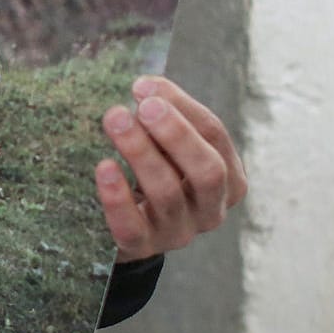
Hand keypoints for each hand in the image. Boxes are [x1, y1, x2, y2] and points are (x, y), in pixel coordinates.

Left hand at [96, 76, 246, 261]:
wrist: (130, 227)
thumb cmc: (156, 174)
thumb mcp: (169, 147)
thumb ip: (164, 118)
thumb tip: (146, 87)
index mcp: (229, 178)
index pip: (215, 136)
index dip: (182, 107)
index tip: (144, 86)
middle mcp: (211, 209)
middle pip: (207, 171)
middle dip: (176, 134)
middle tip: (144, 106)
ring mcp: (179, 232)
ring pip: (167, 193)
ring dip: (141, 153)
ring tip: (115, 120)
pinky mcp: (143, 246)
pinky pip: (131, 226)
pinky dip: (117, 197)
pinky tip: (105, 167)